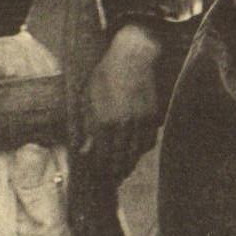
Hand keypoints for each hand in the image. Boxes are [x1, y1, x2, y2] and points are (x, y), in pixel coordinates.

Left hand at [82, 24, 161, 178]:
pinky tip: (135, 151)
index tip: (97, 172)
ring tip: (122, 169)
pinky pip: (148, 142)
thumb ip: (86, 127)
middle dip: (114, 172)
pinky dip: (141, 150)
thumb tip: (84, 152)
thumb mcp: (87, 98)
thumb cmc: (105, 76)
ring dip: (128, 165)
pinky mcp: (152, 117)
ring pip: (135, 154)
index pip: (102, 156)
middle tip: (110, 177)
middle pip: (120, 160)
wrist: (132, 57)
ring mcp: (139, 122)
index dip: (99, 168)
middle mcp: (122, 125)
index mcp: (103, 121)